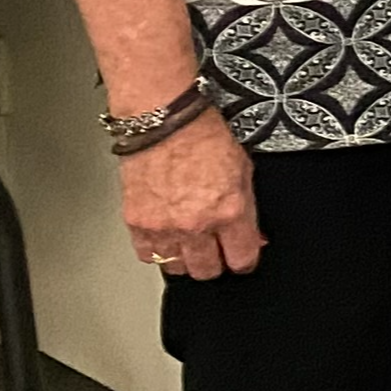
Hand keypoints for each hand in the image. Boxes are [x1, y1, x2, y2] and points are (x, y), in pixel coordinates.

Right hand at [120, 109, 262, 279]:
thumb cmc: (204, 136)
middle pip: (207, 270)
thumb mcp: (243, 171)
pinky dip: (157, 250)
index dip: (245, 261)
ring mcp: (164, 226)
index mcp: (229, 211)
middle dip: (215, 263)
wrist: (165, 120)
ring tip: (189, 244)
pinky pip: (147, 255)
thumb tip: (253, 235)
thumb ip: (247, 209)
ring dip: (185, 259)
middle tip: (215, 252)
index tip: (242, 257)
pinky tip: (165, 237)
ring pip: (177, 268)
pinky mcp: (137, 223)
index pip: (241, 259)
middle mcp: (196, 224)